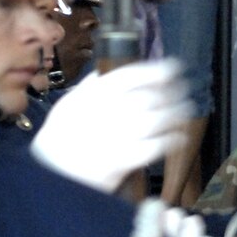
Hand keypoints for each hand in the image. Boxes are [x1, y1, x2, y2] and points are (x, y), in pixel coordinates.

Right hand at [31, 57, 192, 192]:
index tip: (173, 67)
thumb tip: (104, 73)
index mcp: (95, 95)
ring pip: (156, 120)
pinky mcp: (123, 159)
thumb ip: (89, 87)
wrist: (51, 169)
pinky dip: (170, 140)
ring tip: (185, 110)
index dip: (157, 70)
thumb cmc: (60, 136)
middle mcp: (109, 111)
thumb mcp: (69, 103)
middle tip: (184, 91)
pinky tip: (178, 137)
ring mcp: (117, 136)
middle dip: (172, 92)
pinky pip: (155, 147)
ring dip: (176, 114)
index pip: (132, 76)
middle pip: (150, 97)